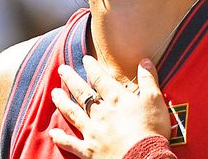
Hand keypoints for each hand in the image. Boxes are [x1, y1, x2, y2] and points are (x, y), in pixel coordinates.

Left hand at [49, 56, 170, 157]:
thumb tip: (144, 60)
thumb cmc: (151, 128)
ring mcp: (92, 132)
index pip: (101, 79)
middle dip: (71, 80)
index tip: (85, 59)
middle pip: (82, 93)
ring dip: (62, 102)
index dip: (93, 68)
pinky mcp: (89, 151)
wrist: (143, 158)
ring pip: (73, 114)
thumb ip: (148, 79)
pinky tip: (53, 133)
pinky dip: (61, 139)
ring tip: (53, 93)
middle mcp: (100, 113)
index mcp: (116, 99)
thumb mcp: (154, 99)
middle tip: (61, 69)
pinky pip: (71, 143)